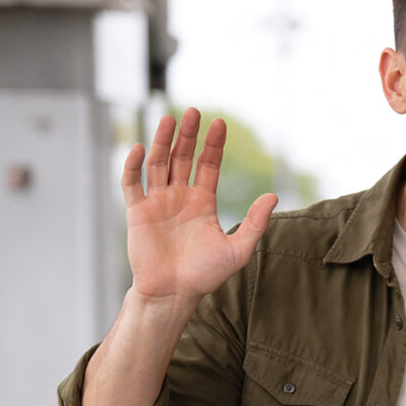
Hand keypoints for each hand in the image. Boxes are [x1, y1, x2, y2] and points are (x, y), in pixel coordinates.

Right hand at [121, 108, 278, 306]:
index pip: (207, 165)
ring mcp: (157, 202)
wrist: (173, 294)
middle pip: (182, 157)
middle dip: (188, 134)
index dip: (213, 144)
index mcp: (202, 203)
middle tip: (193, 111)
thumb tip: (273, 196)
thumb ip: (255, 222)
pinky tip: (141, 148)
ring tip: (168, 119)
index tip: (220, 122)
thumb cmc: (205, 275)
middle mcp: (179, 197)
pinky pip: (132, 183)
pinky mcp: (137, 212)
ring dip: (162, 141)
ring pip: (158, 164)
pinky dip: (134, 165)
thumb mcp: (238, 249)